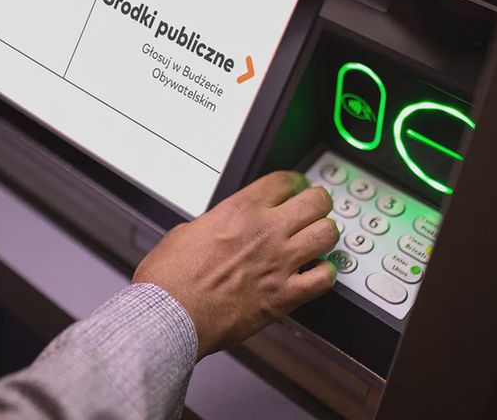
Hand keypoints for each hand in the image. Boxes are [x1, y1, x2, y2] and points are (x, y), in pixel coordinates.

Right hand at [133, 171, 337, 358]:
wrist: (170, 316)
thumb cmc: (170, 279)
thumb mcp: (185, 232)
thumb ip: (213, 224)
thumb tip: (218, 228)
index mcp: (240, 210)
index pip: (285, 181)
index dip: (294, 182)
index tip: (295, 188)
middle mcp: (266, 231)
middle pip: (316, 201)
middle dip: (316, 203)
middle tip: (313, 210)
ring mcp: (280, 263)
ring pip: (327, 234)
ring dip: (324, 235)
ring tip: (317, 239)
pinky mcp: (285, 296)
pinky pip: (324, 279)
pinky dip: (325, 274)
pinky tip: (317, 273)